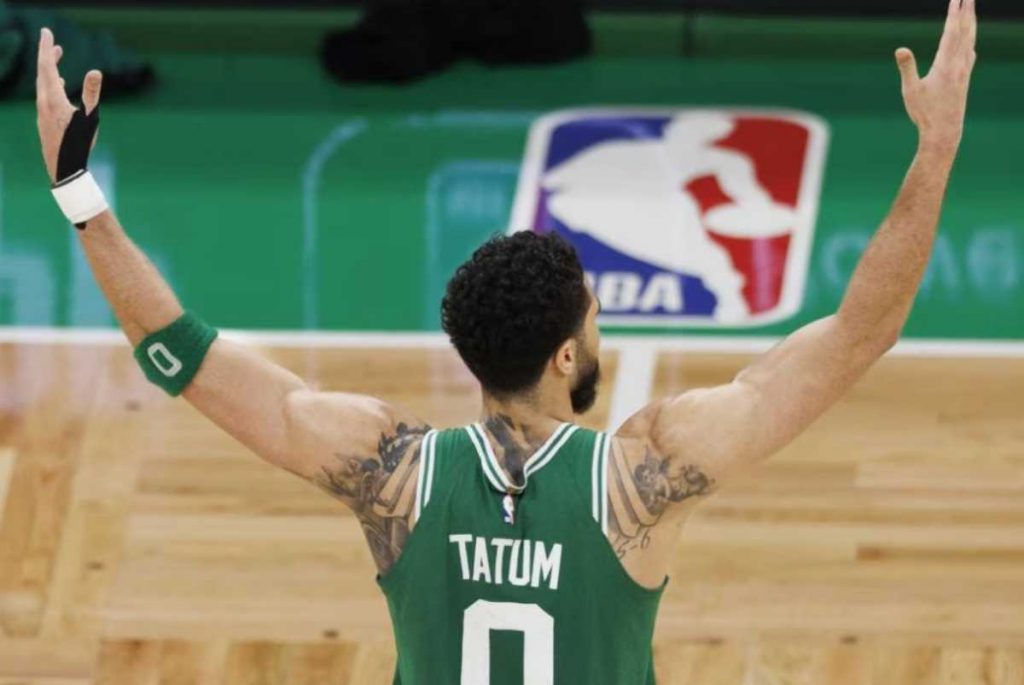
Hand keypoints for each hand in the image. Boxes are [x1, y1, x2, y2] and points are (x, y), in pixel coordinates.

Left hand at [35, 28, 102, 182]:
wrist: (63, 169)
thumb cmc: (78, 145)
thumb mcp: (90, 118)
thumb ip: (91, 94)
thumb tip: (95, 71)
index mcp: (53, 99)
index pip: (47, 67)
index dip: (47, 48)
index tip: (47, 32)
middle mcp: (43, 103)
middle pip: (42, 73)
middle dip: (47, 56)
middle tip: (52, 42)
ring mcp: (41, 113)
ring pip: (42, 85)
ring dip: (49, 71)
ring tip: (56, 60)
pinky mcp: (44, 121)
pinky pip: (44, 96)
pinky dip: (50, 85)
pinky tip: (58, 88)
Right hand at [896, 0, 977, 155]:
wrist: (945, 131)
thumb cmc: (924, 113)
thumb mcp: (911, 91)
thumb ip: (907, 68)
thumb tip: (900, 49)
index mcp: (945, 65)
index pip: (951, 32)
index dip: (954, 14)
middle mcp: (959, 65)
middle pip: (965, 32)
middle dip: (967, 12)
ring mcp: (964, 72)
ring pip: (970, 41)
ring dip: (971, 24)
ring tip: (971, 11)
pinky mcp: (964, 80)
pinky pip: (970, 54)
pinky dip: (970, 42)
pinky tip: (971, 43)